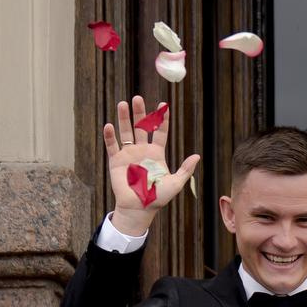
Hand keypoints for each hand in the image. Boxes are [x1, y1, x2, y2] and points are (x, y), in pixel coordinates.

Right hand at [104, 95, 203, 237]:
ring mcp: (128, 154)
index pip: (159, 131)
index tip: (163, 105)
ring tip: (123, 103)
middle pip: (140, 127)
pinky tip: (110, 125)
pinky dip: (110, 136)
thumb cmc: (158, 197)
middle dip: (140, 113)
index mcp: (157, 153)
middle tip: (138, 98)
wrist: (140, 208)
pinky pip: (112, 146)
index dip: (161, 119)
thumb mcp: (176, 183)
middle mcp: (142, 150)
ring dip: (124, 118)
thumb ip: (185, 169)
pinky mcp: (115, 161)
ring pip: (125, 132)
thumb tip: (197, 156)